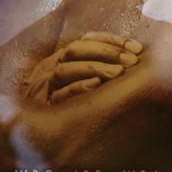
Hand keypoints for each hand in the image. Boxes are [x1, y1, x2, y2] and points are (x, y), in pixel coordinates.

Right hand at [22, 32, 142, 104]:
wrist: (34, 131)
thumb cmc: (71, 103)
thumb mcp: (85, 79)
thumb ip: (103, 67)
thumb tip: (135, 56)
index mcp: (63, 58)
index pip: (87, 40)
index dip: (112, 41)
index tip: (137, 48)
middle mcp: (51, 67)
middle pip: (75, 50)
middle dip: (106, 52)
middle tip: (131, 61)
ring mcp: (45, 86)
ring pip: (65, 69)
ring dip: (94, 68)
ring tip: (118, 72)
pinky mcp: (43, 106)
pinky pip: (58, 95)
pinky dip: (77, 87)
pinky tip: (96, 85)